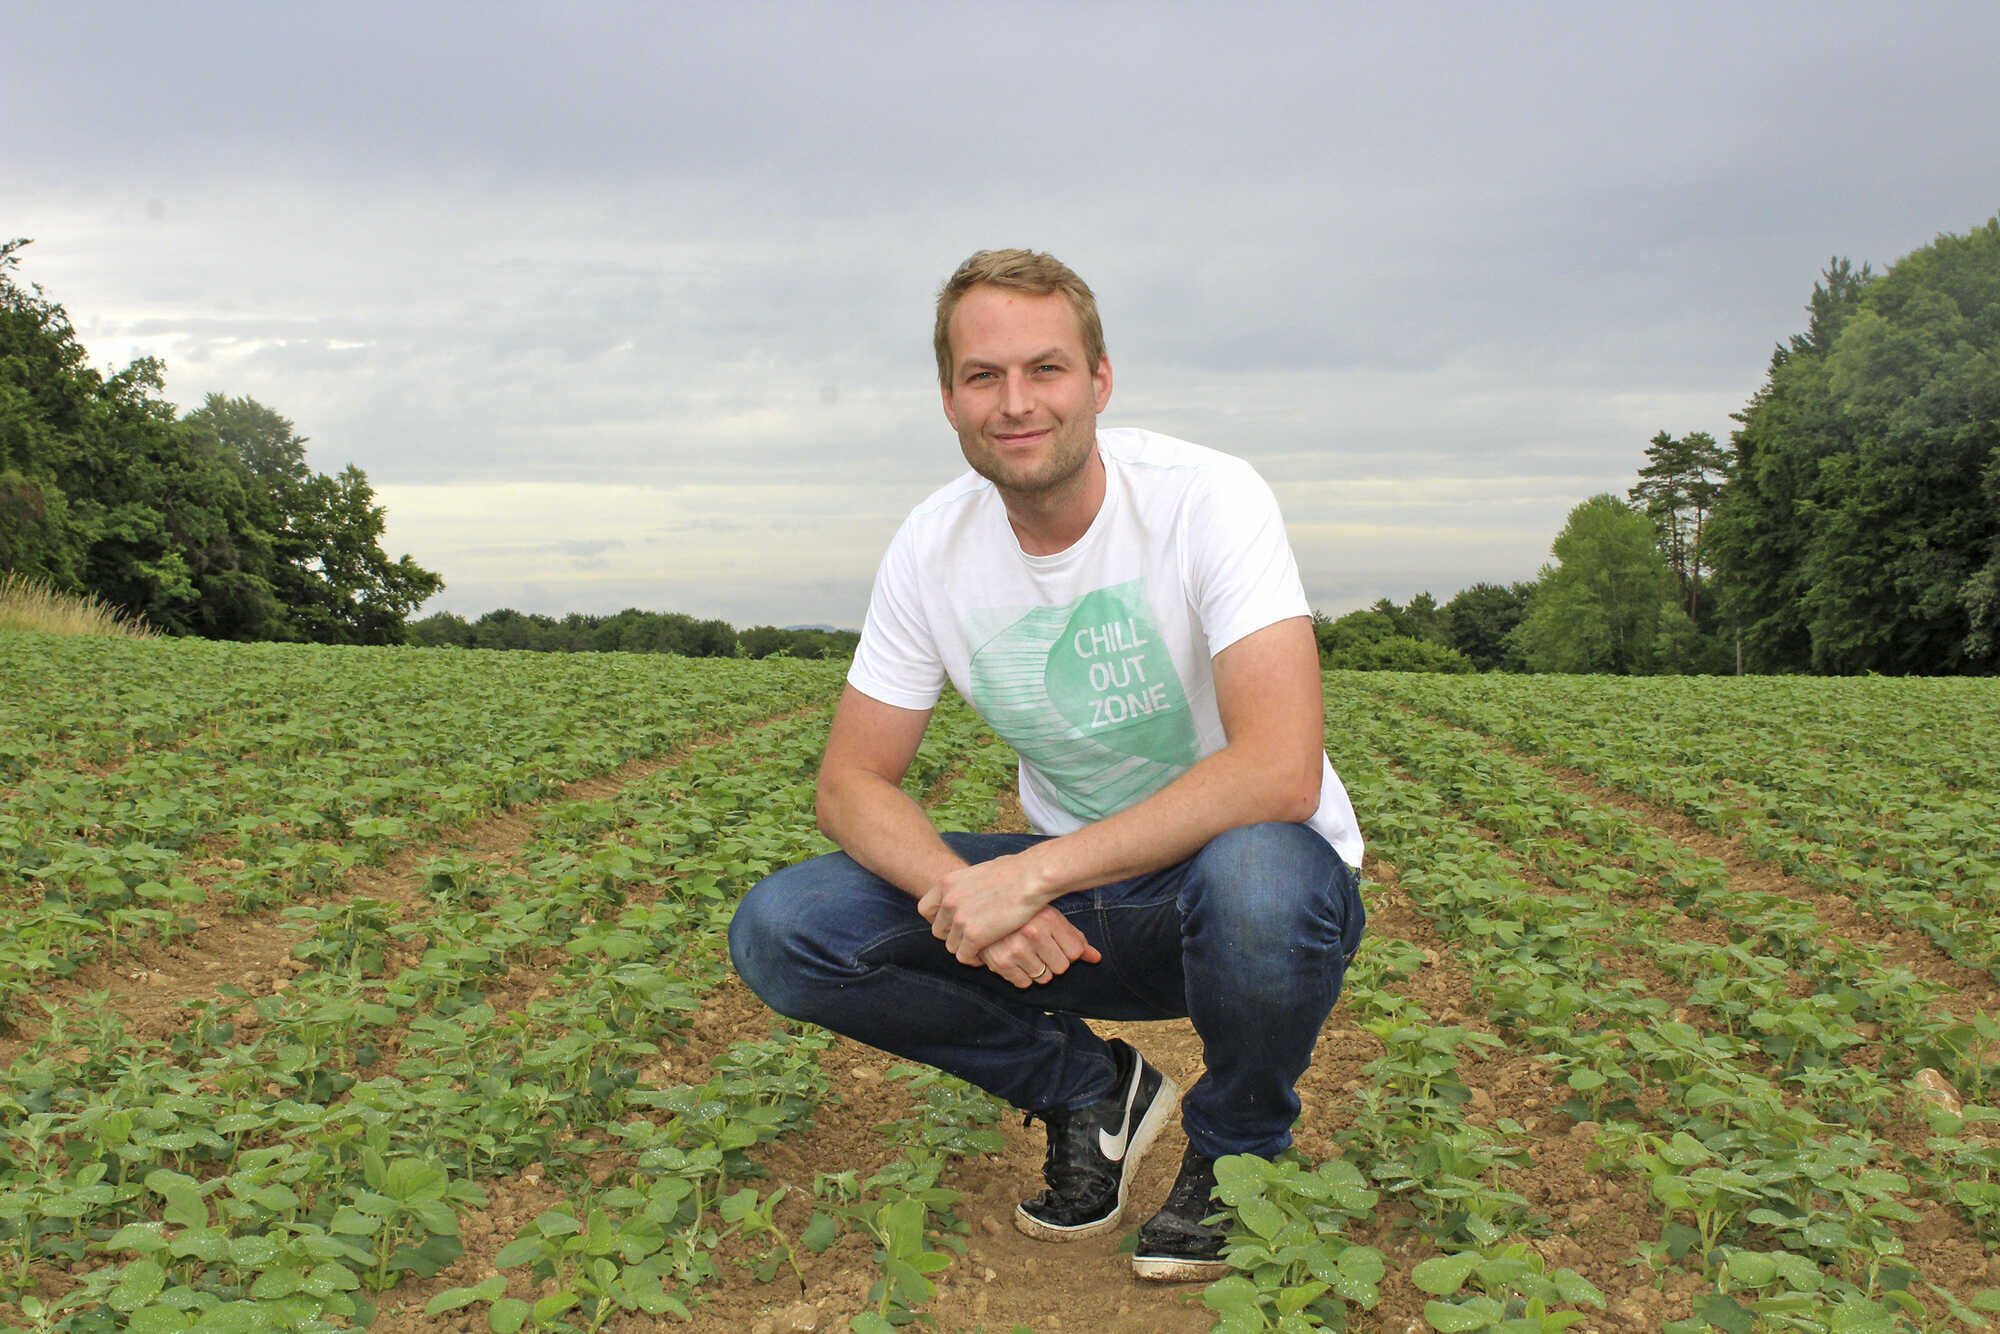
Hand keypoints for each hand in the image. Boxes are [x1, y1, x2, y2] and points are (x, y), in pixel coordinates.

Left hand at [916, 853, 1048, 962]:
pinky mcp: (974, 936)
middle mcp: (948, 901)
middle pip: (938, 930)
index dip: (939, 919)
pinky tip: (988, 953)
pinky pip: (964, 956)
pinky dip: (975, 958)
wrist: (1031, 877)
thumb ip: (969, 885)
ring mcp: (959, 919)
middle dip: (954, 935)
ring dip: (966, 948)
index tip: (954, 923)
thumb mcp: (981, 871)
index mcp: (947, 882)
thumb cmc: (1016, 870)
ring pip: (951, 946)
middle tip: (973, 936)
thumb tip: (973, 890)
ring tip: (983, 946)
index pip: (925, 909)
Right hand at [978, 906, 1101, 987]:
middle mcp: (1033, 932)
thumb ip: (1075, 938)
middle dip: (1054, 961)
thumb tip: (1096, 959)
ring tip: (1027, 952)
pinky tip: (1015, 959)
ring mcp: (1016, 948)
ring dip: (1038, 969)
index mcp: (1049, 918)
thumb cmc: (1022, 912)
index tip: (1057, 942)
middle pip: (1062, 967)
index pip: (1076, 952)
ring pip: (1044, 978)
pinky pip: (1024, 983)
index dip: (1069, 951)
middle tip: (1040, 947)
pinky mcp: (1000, 962)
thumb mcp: (1050, 917)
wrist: (981, 905)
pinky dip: (1022, 975)